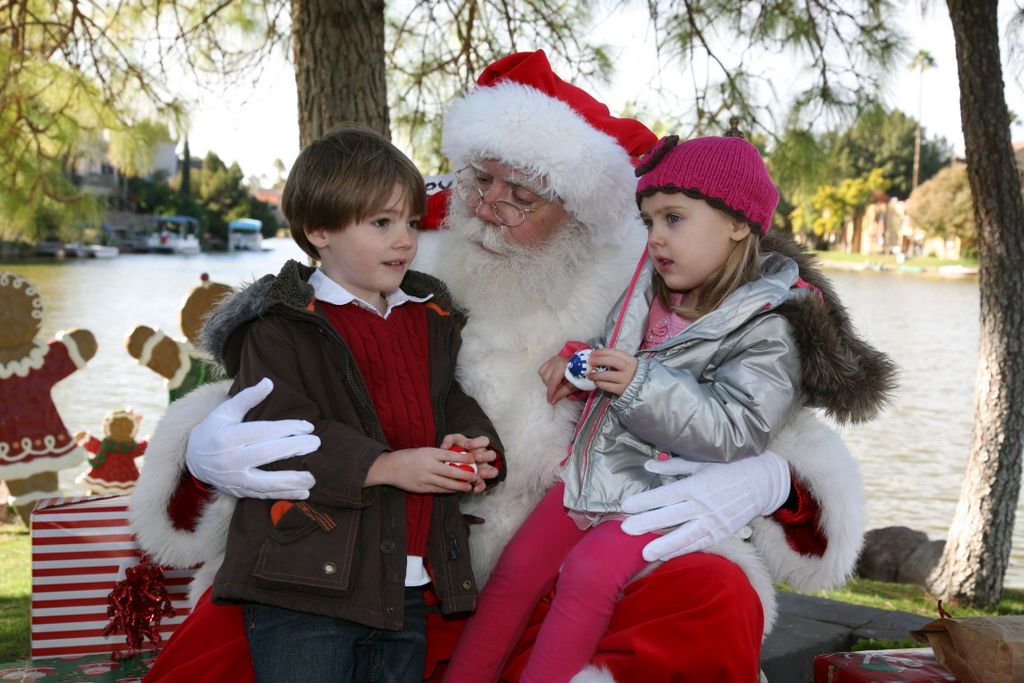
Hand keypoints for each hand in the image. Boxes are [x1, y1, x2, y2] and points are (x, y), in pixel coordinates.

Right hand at [185, 378, 318, 498]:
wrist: (194, 458)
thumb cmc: (215, 429)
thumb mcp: (226, 410)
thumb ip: (248, 397)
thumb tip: (269, 382)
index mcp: (227, 437)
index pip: (262, 432)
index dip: (287, 428)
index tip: (308, 426)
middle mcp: (230, 460)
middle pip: (266, 454)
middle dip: (293, 449)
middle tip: (316, 444)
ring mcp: (234, 479)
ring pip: (266, 482)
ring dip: (292, 480)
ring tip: (314, 476)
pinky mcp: (239, 491)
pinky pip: (264, 495)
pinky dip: (285, 496)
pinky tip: (304, 494)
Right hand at [367, 446, 478, 493]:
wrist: (390, 467)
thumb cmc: (408, 457)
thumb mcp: (423, 451)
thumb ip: (438, 455)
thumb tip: (456, 458)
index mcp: (429, 453)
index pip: (450, 455)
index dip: (463, 458)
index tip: (473, 459)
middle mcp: (428, 466)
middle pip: (450, 472)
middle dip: (465, 475)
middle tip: (475, 476)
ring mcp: (424, 478)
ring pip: (446, 484)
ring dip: (459, 486)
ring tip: (469, 487)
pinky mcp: (422, 488)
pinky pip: (438, 490)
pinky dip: (448, 491)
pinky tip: (456, 491)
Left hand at [439, 434, 497, 492]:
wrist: (454, 463)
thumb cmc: (456, 450)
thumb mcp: (453, 442)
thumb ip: (449, 440)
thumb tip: (445, 446)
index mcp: (479, 446)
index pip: (485, 441)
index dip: (478, 442)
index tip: (467, 445)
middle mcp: (484, 458)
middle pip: (492, 455)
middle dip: (485, 456)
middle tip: (477, 457)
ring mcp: (484, 469)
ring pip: (493, 471)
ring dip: (489, 472)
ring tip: (481, 473)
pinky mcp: (480, 480)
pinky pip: (484, 484)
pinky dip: (480, 487)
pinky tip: (474, 488)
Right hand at [538, 354, 576, 403]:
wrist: (584, 365)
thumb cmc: (580, 375)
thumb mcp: (573, 386)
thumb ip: (562, 393)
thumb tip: (552, 401)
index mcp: (562, 366)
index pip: (553, 381)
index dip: (550, 393)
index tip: (550, 401)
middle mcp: (555, 360)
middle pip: (546, 378)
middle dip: (551, 387)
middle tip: (560, 388)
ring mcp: (552, 359)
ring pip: (542, 374)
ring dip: (548, 381)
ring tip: (558, 382)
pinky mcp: (550, 360)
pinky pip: (542, 370)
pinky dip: (545, 375)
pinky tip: (553, 378)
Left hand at [587, 348, 637, 395]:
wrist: (641, 387)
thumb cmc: (630, 373)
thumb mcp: (626, 363)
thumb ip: (615, 359)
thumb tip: (596, 356)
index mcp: (629, 359)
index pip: (614, 352)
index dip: (602, 351)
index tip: (592, 353)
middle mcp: (628, 368)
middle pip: (611, 361)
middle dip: (598, 360)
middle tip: (590, 361)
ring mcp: (625, 379)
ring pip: (608, 375)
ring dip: (596, 374)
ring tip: (590, 375)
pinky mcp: (621, 389)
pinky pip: (608, 386)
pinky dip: (600, 384)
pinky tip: (596, 382)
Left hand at [620, 450, 790, 561]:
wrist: (764, 482)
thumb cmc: (731, 466)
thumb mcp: (703, 461)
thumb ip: (674, 466)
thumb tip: (648, 465)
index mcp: (696, 485)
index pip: (665, 495)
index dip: (644, 501)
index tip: (625, 506)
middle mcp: (703, 506)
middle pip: (670, 516)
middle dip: (646, 523)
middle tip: (625, 530)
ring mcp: (713, 522)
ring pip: (684, 536)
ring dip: (663, 545)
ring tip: (644, 553)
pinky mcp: (722, 533)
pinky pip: (699, 544)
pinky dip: (683, 550)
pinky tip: (666, 556)